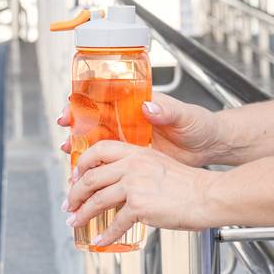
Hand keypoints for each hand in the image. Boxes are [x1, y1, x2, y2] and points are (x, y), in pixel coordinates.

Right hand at [57, 91, 225, 167]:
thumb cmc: (201, 124)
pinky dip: (97, 168)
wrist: (210, 146)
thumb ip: (168, 110)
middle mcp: (131, 120)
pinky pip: (111, 163)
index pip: (106, 97)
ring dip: (82, 148)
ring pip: (99, 142)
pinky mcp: (135, 159)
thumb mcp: (186, 115)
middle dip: (76, 126)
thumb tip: (149, 106)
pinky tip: (86, 176)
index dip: (85, 101)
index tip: (71, 109)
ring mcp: (131, 140)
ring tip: (67, 155)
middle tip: (63, 135)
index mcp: (139, 103)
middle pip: (96, 120)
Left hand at [63, 139, 220, 244]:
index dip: (82, 163)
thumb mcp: (160, 165)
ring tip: (75, 222)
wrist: (207, 196)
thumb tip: (121, 185)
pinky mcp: (139, 206)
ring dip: (82, 214)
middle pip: (91, 177)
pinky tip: (101, 240)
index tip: (75, 176)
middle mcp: (132, 165)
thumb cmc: (190, 185)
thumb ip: (139, 169)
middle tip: (69, 203)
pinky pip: (115, 223)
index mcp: (137, 152)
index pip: (99, 149)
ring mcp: (134, 185)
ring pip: (97, 200)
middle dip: (75, 193)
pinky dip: (105, 234)